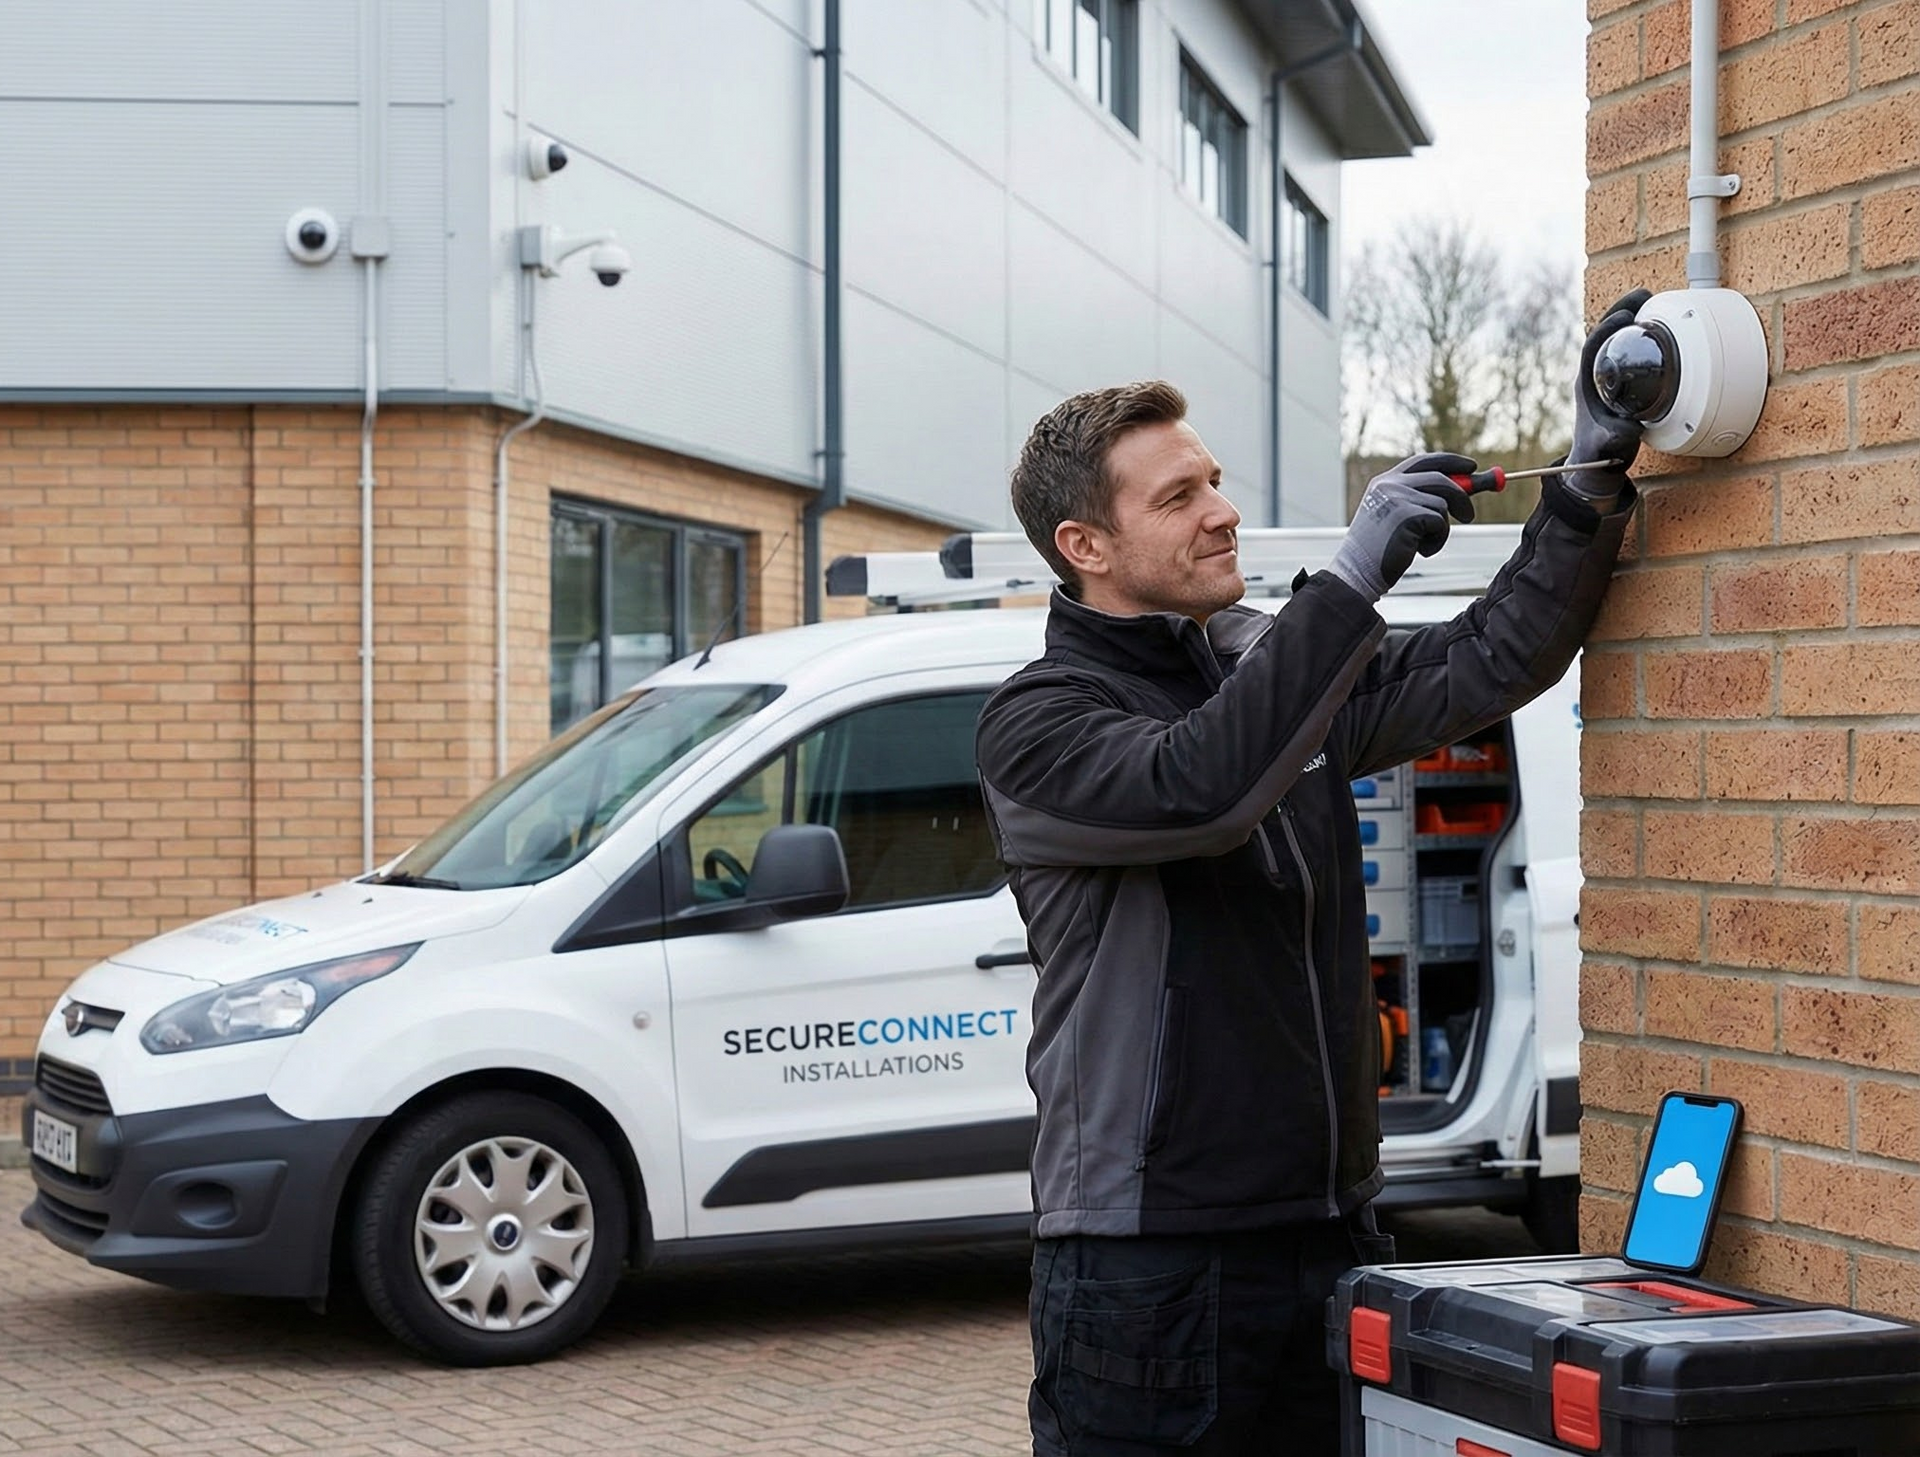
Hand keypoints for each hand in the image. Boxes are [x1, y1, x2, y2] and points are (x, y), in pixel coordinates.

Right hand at [1327, 453, 1476, 602]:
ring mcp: (1397, 497)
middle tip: (1468, 516)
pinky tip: (1418, 551)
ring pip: (1443, 503)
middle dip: (1462, 496)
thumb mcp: (1399, 516)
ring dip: (1441, 528)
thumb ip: (1424, 498)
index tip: (1471, 466)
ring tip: (1423, 544)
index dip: (1450, 462)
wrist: (1358, 572)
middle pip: (1441, 478)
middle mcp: (1389, 484)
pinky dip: (1437, 540)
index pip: (1423, 462)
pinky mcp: (1407, 514)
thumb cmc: (1381, 550)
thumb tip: (1468, 486)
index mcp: (1384, 482)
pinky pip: (1440, 522)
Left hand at [1568, 287, 1653, 499]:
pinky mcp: (1618, 383)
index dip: (1607, 329)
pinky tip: (1657, 327)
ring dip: (1631, 318)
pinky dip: (1640, 335)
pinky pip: (1627, 350)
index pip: (1592, 347)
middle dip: (1622, 312)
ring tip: (1651, 299)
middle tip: (1644, 294)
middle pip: (1604, 335)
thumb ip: (1615, 438)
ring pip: (1615, 340)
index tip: (1625, 316)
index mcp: (1586, 384)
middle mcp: (1594, 376)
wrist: (1596, 466)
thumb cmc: (1598, 455)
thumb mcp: (1607, 446)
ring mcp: (1605, 378)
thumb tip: (1628, 429)